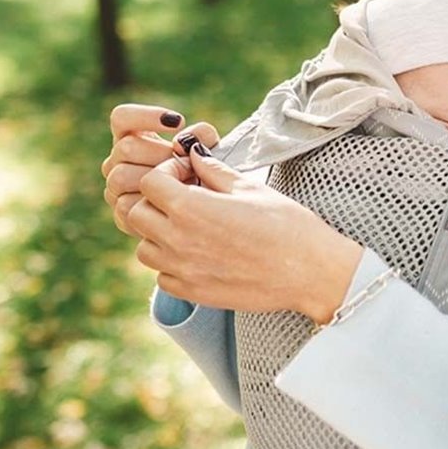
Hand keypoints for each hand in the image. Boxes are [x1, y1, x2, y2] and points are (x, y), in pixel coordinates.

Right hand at [102, 103, 217, 235]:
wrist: (205, 212)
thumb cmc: (203, 172)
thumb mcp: (208, 149)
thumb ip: (201, 136)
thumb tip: (181, 142)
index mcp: (132, 138)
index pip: (121, 117)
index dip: (144, 116)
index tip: (178, 122)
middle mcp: (118, 161)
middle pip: (126, 147)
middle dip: (160, 153)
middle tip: (185, 162)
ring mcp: (116, 188)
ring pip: (120, 176)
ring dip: (155, 179)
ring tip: (183, 182)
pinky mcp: (122, 215)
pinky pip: (125, 206)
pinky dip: (152, 203)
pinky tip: (174, 202)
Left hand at [129, 147, 363, 321]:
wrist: (310, 271)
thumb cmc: (287, 225)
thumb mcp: (251, 188)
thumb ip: (214, 171)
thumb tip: (194, 155)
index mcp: (192, 208)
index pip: (149, 182)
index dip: (167, 172)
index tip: (189, 175)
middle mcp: (179, 240)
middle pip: (137, 213)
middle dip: (157, 201)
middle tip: (187, 198)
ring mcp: (183, 270)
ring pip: (144, 248)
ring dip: (159, 234)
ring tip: (191, 227)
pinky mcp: (193, 293)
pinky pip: (162, 276)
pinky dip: (172, 264)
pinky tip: (200, 254)